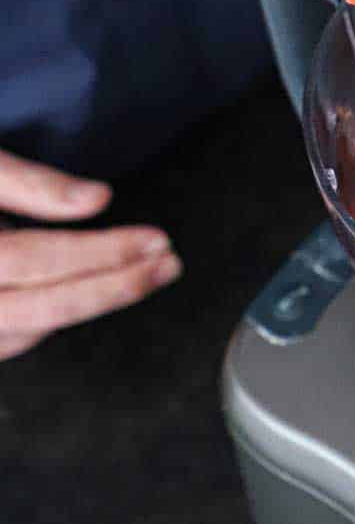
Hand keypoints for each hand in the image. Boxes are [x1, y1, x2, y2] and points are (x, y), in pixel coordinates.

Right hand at [0, 150, 180, 360]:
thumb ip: (29, 183)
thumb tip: (98, 200)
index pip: (38, 260)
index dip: (103, 253)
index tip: (158, 240)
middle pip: (42, 310)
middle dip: (113, 290)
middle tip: (169, 266)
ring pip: (25, 333)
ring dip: (85, 307)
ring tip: (137, 275)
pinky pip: (5, 341)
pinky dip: (45, 321)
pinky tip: (78, 293)